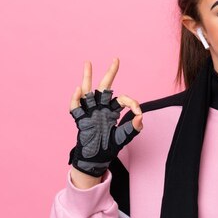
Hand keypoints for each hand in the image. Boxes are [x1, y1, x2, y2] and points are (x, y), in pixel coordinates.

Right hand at [68, 58, 142, 177]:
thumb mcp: (124, 138)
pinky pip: (76, 107)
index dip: (131, 103)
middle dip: (110, 73)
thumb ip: (133, 128)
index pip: (122, 99)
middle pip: (105, 87)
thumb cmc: (109, 147)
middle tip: (116, 59)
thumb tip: (141, 116)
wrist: (95, 158)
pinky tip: (79, 89)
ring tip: (88, 62)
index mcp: (112, 111)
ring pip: (88, 91)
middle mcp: (101, 108)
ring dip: (87, 77)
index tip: (138, 113)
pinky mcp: (81, 120)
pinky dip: (76, 98)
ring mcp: (90, 112)